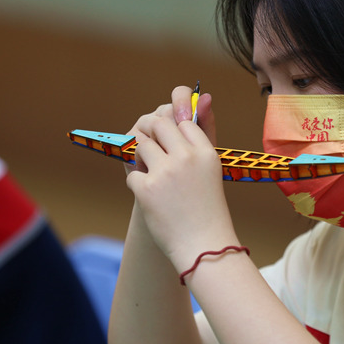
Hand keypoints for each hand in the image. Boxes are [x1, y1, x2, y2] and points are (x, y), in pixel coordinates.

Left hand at [125, 112, 237, 272]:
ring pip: (140, 145)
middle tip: (152, 153)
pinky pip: (131, 174)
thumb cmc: (208, 208)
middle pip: (157, 123)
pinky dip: (137, 185)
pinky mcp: (146, 189)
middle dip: (150, 135)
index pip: (182, 120)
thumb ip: (204, 132)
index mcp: (205, 151)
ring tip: (152, 176)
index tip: (168, 141)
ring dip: (140, 158)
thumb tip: (202, 95)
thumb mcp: (211, 169)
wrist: (203, 247)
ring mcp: (165, 172)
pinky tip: (151, 198)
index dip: (172, 128)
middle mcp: (186, 157)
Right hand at [126, 86, 216, 174]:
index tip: (187, 117)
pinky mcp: (130, 144)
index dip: (182, 102)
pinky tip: (152, 169)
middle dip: (171, 124)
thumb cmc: (193, 174)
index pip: (181, 94)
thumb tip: (206, 97)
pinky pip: (136, 141)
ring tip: (169, 163)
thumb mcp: (203, 150)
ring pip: (148, 122)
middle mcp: (161, 118)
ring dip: (157, 142)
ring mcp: (144, 130)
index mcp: (180, 113)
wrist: (175, 199)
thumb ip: (205, 124)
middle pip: (164, 109)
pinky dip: (144, 154)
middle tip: (179, 146)